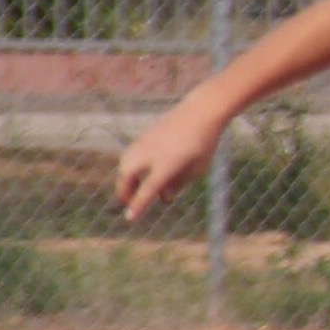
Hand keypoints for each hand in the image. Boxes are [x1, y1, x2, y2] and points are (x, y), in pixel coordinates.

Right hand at [115, 99, 224, 221]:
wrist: (201, 111)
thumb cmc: (204, 142)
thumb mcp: (198, 169)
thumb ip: (180, 184)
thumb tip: (163, 195)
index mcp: (167, 164)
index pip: (148, 189)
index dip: (138, 205)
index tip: (130, 218)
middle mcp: (152, 152)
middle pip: (127, 174)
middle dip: (124, 191)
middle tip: (128, 203)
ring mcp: (146, 142)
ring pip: (125, 162)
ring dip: (125, 178)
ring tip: (134, 188)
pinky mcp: (145, 135)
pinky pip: (131, 153)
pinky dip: (130, 165)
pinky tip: (140, 171)